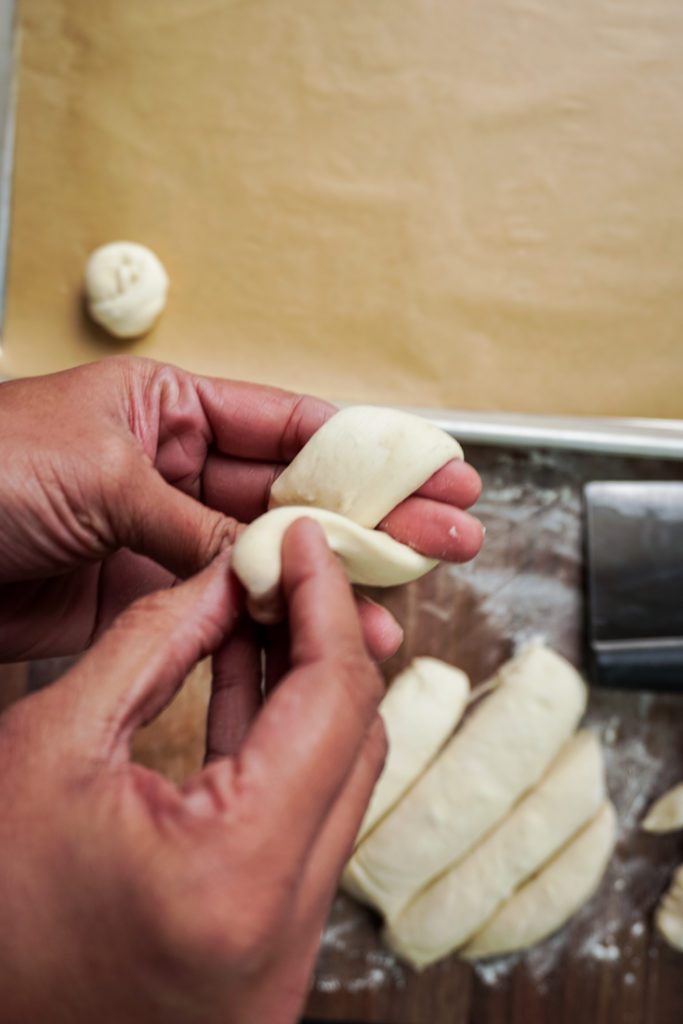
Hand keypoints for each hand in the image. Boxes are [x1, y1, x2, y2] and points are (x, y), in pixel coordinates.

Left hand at [0, 356, 481, 659]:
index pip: (291, 425)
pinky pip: (222, 607)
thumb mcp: (99, 476)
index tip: (437, 465)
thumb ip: (192, 523)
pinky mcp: (142, 592)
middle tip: (452, 536)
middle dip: (377, 516)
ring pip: (267, 559)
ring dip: (333, 582)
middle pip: (295, 495)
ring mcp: (163, 533)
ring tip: (404, 603)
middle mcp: (174, 467)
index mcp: (168, 408)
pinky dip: (268, 625)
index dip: (370, 449)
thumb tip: (266, 562)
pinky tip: (318, 637)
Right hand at [0, 521, 387, 1023]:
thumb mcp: (56, 741)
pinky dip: (285, 750)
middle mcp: (282, 932)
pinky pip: (304, 828)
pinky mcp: (268, 958)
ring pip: (338, 783)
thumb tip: (229, 577)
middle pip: (353, 741)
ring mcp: (282, 958)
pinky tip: (253, 683)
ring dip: (306, 692)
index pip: (333, 701)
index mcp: (233, 875)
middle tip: (287, 573)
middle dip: (323, 641)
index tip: (307, 542)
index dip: (325, 603)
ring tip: (268, 613)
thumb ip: (156, 641)